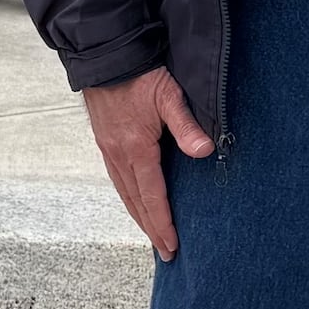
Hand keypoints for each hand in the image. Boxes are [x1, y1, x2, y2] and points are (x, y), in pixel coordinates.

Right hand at [81, 66, 213, 262]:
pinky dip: (129, 198)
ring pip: (124, 193)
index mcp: (135, 149)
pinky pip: (117, 179)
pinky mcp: (105, 142)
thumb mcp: (168, 95)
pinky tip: (135, 201)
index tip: (171, 246)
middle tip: (165, 253)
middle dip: (151, 229)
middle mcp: (118, 155)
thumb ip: (186, 125)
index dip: (163, 223)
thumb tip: (205, 152)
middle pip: (136, 202)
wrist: (104, 55)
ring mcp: (108, 149)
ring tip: (151, 235)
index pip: (152, 196)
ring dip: (138, 217)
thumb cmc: (139, 73)